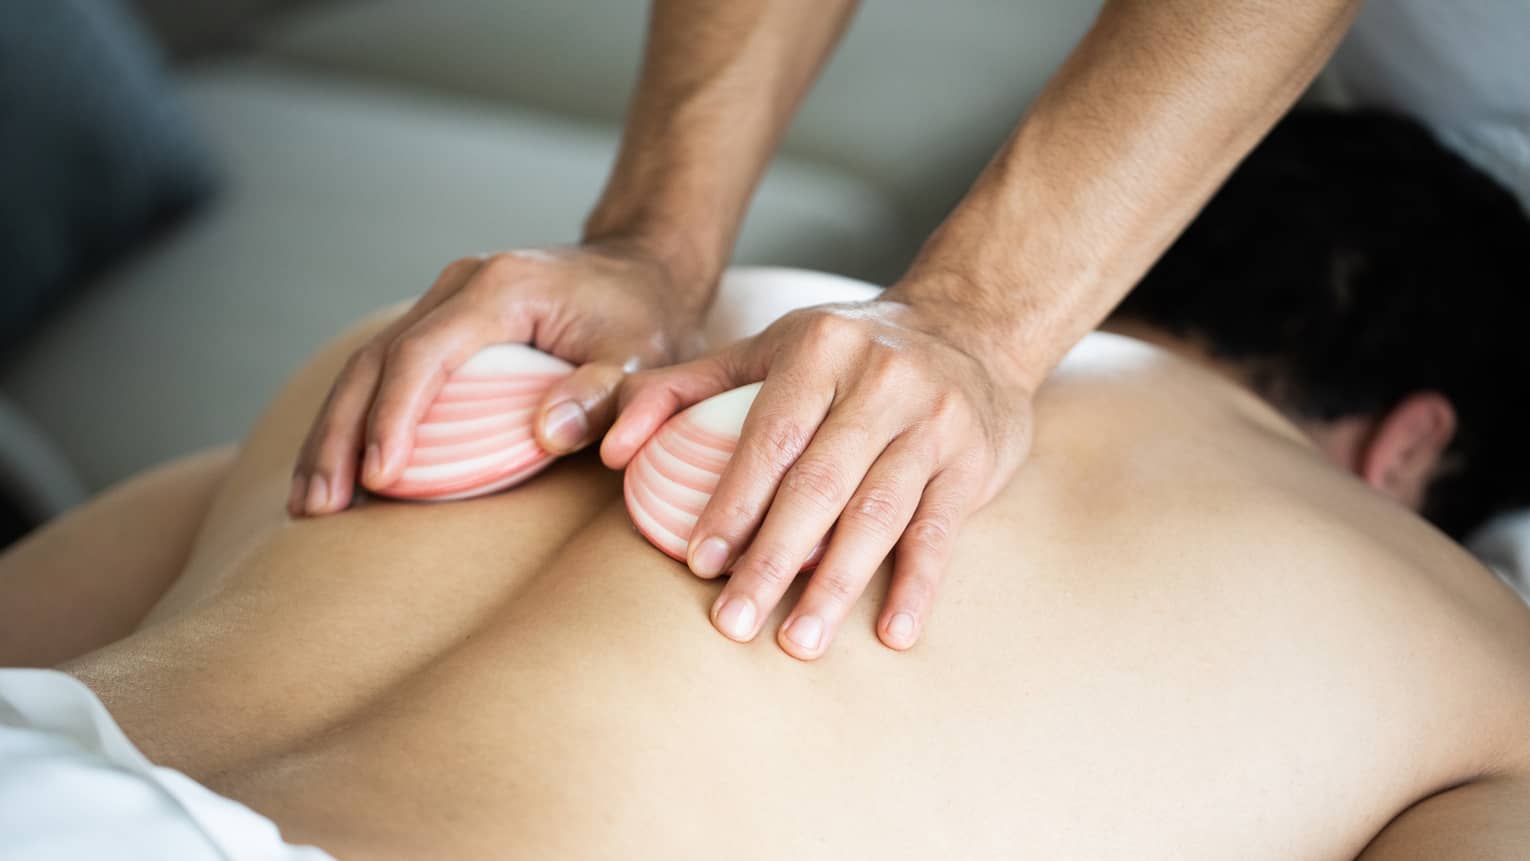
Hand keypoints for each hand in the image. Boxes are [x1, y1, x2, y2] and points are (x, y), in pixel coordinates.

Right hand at [291, 242, 708, 515]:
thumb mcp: (641, 357)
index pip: (424, 354)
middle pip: (376, 360)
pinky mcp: (441, 323)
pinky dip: (355, 420)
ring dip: (333, 433)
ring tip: (309, 503)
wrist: (644, 266)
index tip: (378, 476)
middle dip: (340, 435)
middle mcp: (458, 285)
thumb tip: (545, 434)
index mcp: (500, 288)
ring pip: (366, 365)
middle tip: (316, 507)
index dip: (394, 417)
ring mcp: (443, 300)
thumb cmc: (645, 317)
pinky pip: (385, 370)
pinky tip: (338, 471)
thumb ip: (601, 394)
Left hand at [601, 288, 1036, 658]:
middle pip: (819, 483)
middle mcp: (881, 380)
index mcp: (820, 350)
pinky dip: (917, 586)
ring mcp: (934, 420)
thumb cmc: (847, 351)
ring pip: (878, 513)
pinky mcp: (973, 460)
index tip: (701, 563)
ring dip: (837, 585)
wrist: (970, 324)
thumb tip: (609, 449)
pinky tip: (893, 634)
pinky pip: (941, 532)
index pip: (769, 437)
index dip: (733, 503)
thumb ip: (681, 389)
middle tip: (734, 622)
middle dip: (773, 560)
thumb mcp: (766, 348)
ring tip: (799, 643)